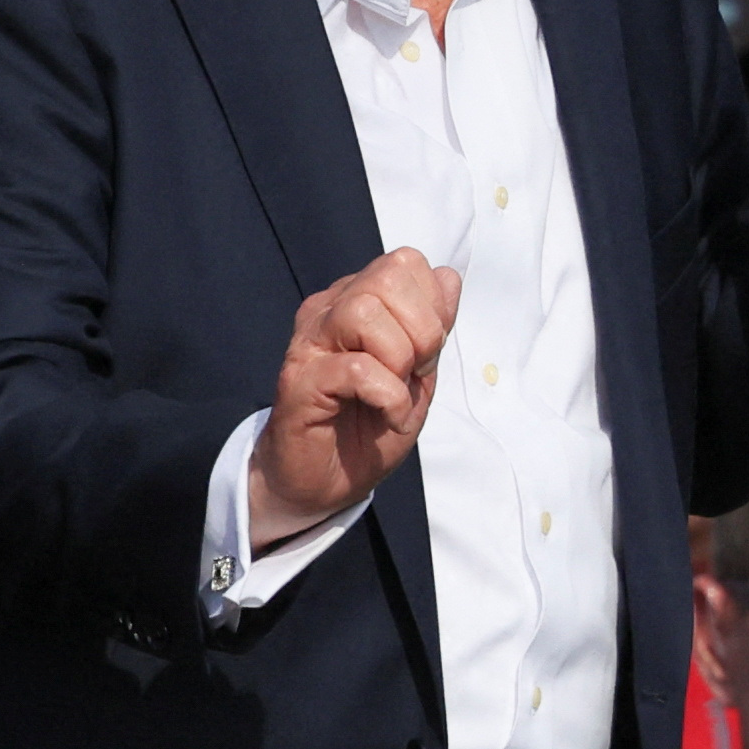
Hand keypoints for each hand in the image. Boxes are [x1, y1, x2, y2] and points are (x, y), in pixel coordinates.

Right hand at [252, 248, 460, 544]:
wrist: (323, 485)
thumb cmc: (368, 427)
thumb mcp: (418, 374)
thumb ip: (433, 327)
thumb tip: (448, 277)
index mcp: (357, 301)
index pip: (405, 263)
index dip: (432, 305)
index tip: (427, 352)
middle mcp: (329, 311)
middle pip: (387, 276)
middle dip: (421, 328)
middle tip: (415, 372)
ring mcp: (310, 343)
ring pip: (365, 312)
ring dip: (399, 358)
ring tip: (397, 392)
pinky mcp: (299, 381)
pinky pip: (356, 367)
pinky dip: (388, 396)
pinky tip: (387, 415)